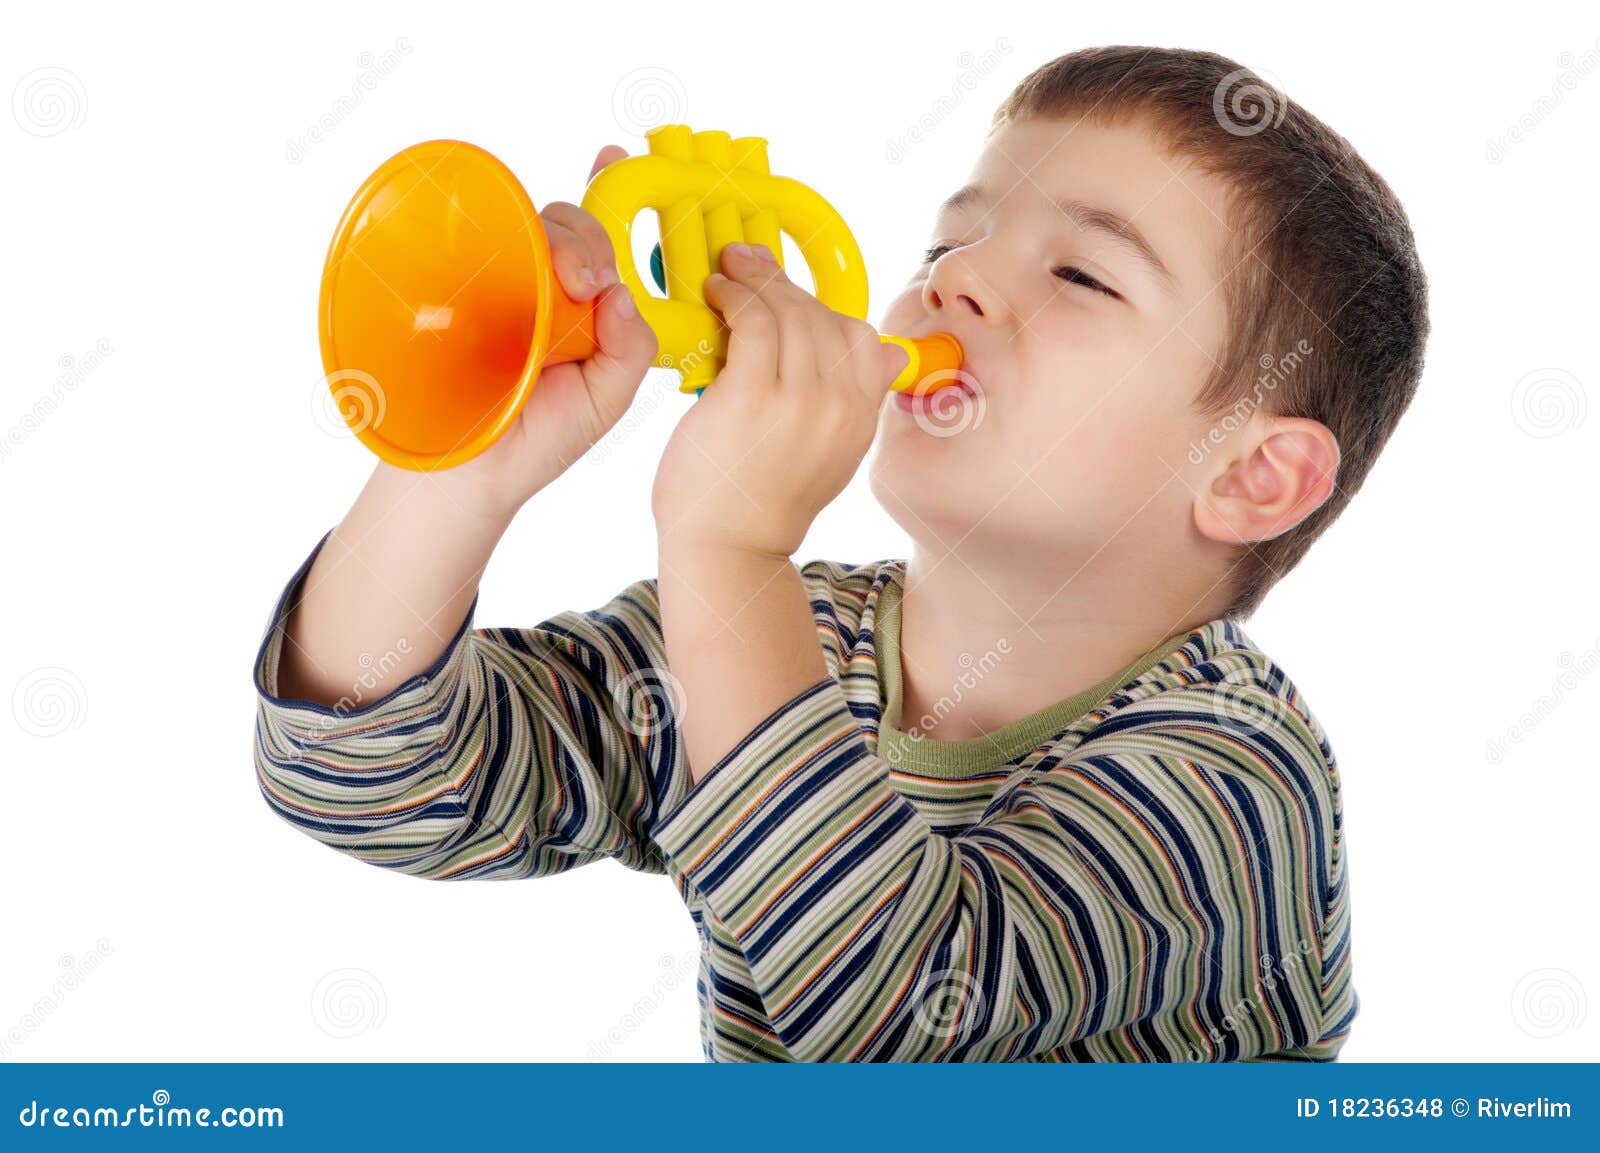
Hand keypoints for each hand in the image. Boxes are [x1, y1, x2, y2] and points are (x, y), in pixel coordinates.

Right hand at [436, 144, 657, 518]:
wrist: (470, 474)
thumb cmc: (538, 438)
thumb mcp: (608, 396)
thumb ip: (631, 347)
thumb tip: (620, 291)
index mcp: (583, 305)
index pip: (602, 240)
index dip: (611, 190)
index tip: (615, 158)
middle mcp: (542, 285)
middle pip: (572, 225)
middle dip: (591, 237)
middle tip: (589, 282)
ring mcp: (497, 283)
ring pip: (529, 226)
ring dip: (558, 240)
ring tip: (567, 282)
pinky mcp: (454, 287)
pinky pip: (473, 243)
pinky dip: (497, 239)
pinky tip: (516, 258)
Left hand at [651, 243, 907, 557]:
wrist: (729, 550)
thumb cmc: (761, 503)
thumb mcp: (831, 455)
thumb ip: (855, 405)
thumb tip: (889, 360)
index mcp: (861, 419)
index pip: (864, 340)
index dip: (825, 309)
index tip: (792, 296)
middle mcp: (841, 406)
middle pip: (825, 317)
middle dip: (784, 285)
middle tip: (749, 264)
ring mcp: (801, 401)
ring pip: (790, 311)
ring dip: (756, 280)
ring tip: (728, 272)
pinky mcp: (754, 396)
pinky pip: (755, 320)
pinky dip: (735, 295)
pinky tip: (717, 293)